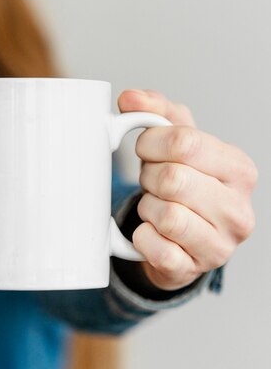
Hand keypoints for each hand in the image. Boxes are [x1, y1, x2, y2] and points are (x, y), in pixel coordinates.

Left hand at [117, 89, 257, 290]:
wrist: (183, 237)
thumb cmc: (182, 181)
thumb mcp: (175, 140)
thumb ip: (154, 111)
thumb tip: (129, 98)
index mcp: (238, 168)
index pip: (184, 141)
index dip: (150, 142)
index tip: (145, 149)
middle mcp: (239, 209)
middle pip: (171, 178)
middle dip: (148, 176)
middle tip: (151, 181)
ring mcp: (220, 245)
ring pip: (165, 215)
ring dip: (147, 207)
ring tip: (155, 205)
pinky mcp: (194, 270)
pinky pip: (155, 248)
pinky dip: (142, 237)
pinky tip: (150, 231)